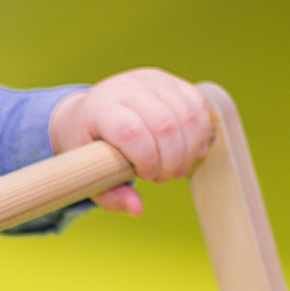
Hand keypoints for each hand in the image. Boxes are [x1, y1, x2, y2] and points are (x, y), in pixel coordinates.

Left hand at [49, 68, 214, 214]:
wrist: (91, 112)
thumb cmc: (90, 149)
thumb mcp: (89, 175)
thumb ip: (111, 195)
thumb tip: (137, 210)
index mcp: (100, 108)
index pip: (131, 131)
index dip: (147, 159)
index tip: (147, 176)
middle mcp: (127, 87)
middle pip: (165, 125)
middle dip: (172, 160)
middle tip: (164, 178)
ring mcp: (152, 81)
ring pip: (187, 116)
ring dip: (188, 151)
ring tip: (177, 168)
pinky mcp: (172, 82)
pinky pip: (199, 106)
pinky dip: (200, 134)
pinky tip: (190, 151)